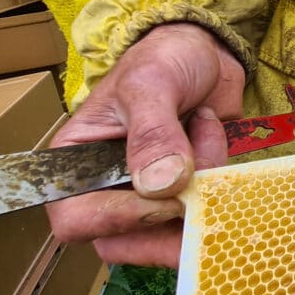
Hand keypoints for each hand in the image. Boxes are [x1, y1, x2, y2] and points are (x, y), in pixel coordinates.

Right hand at [45, 22, 244, 266]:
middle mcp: (106, 189)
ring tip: (206, 132)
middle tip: (202, 175)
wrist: (207, 52)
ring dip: (202, 193)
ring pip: (171, 234)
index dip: (116, 219)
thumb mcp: (152, 83)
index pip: (75, 220)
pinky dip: (219, 183)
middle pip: (125, 242)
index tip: (164, 193)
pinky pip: (204, 215)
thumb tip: (158, 186)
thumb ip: (152, 132)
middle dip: (172, 217)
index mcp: (76, 163)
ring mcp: (148, 198)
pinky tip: (214, 134)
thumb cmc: (163, 59)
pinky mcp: (185, 196)